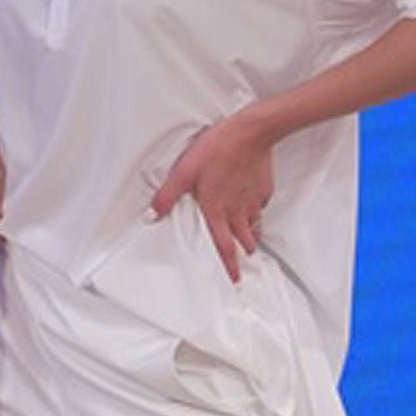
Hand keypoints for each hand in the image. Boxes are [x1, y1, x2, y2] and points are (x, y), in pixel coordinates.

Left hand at [149, 112, 274, 282]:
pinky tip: (249, 205)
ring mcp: (253, 201)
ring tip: (247, 238)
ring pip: (254, 226)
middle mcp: (237, 211)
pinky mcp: (264, 190)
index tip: (234, 280)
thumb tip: (151, 216)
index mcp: (217, 211)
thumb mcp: (183, 172)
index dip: (228, 266)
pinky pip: (260, 207)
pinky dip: (255, 211)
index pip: (224, 247)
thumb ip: (167, 196)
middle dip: (242, 251)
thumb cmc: (216, 150)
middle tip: (241, 259)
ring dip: (250, 234)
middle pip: (244, 241)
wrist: (249, 134)